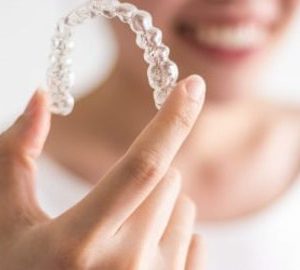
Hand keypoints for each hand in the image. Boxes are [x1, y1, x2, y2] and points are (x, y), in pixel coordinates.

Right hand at [0, 75, 205, 269]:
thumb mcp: (7, 217)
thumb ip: (19, 155)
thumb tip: (38, 98)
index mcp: (79, 242)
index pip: (142, 164)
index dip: (172, 119)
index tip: (194, 85)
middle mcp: (125, 267)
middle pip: (166, 180)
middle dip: (149, 173)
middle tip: (117, 197)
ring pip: (184, 208)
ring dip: (161, 203)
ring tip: (124, 230)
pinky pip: (197, 240)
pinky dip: (175, 232)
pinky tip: (144, 252)